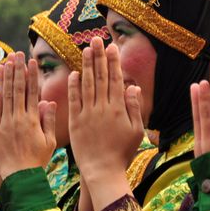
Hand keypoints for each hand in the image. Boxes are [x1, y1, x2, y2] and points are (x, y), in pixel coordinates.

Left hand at [0, 52, 55, 180]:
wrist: (19, 179)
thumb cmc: (36, 162)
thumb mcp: (48, 141)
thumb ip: (47, 120)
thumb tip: (47, 101)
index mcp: (32, 120)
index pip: (31, 92)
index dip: (31, 76)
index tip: (31, 62)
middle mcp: (16, 120)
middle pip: (16, 90)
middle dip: (16, 71)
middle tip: (16, 55)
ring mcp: (3, 125)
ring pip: (2, 98)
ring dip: (2, 80)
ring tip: (3, 64)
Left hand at [67, 37, 143, 210]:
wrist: (102, 171)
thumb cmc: (121, 153)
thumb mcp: (136, 131)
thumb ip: (134, 107)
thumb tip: (133, 86)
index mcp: (119, 109)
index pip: (115, 80)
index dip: (113, 62)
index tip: (112, 47)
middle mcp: (103, 108)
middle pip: (101, 78)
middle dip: (99, 57)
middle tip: (97, 39)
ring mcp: (88, 115)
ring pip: (87, 85)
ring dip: (86, 66)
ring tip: (85, 50)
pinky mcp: (75, 123)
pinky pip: (74, 101)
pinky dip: (74, 87)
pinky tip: (74, 74)